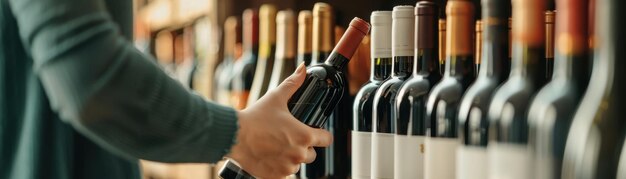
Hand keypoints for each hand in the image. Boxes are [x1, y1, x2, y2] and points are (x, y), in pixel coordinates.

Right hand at [228, 64, 332, 178]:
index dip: (322, 134)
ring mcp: (287, 167)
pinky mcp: (275, 176)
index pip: (327, 140)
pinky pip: (285, 173)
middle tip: (290, 137)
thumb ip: (293, 83)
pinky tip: (270, 155)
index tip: (315, 131)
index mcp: (304, 136)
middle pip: (312, 154)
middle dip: (305, 146)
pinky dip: (280, 166)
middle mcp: (299, 154)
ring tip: (278, 146)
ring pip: (298, 164)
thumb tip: (303, 68)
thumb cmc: (255, 118)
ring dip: (292, 157)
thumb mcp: (276, 97)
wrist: (234, 136)